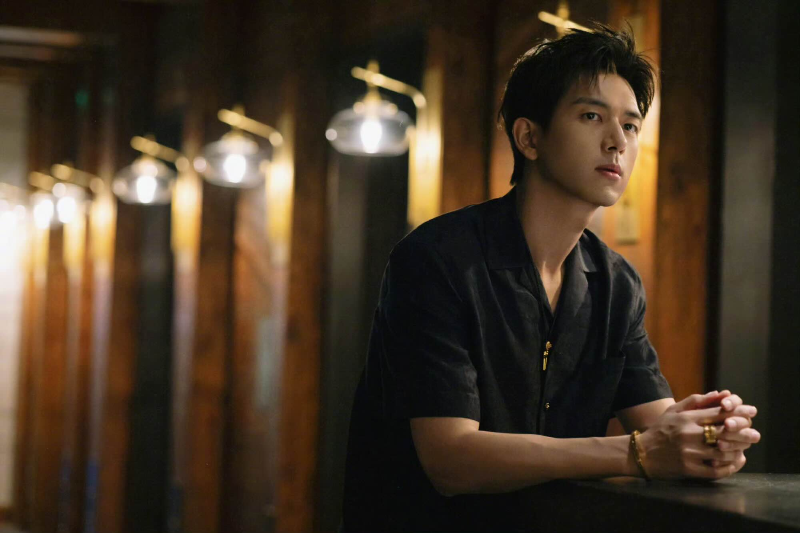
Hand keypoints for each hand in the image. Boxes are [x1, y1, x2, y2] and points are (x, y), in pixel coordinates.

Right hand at [638, 391, 758, 478]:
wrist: (641, 453)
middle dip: (744, 433)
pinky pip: (716, 470)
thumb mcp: (674, 410)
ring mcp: (689, 453)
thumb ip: (697, 401)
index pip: (719, 413)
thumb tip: (721, 394)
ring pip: (724, 452)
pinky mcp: (689, 469)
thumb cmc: (660, 429)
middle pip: (725, 433)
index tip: (750, 414)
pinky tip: (735, 462)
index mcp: (687, 418)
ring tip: (745, 449)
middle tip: (755, 435)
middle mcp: (689, 434)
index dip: (738, 413)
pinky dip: (730, 467)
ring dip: (738, 451)